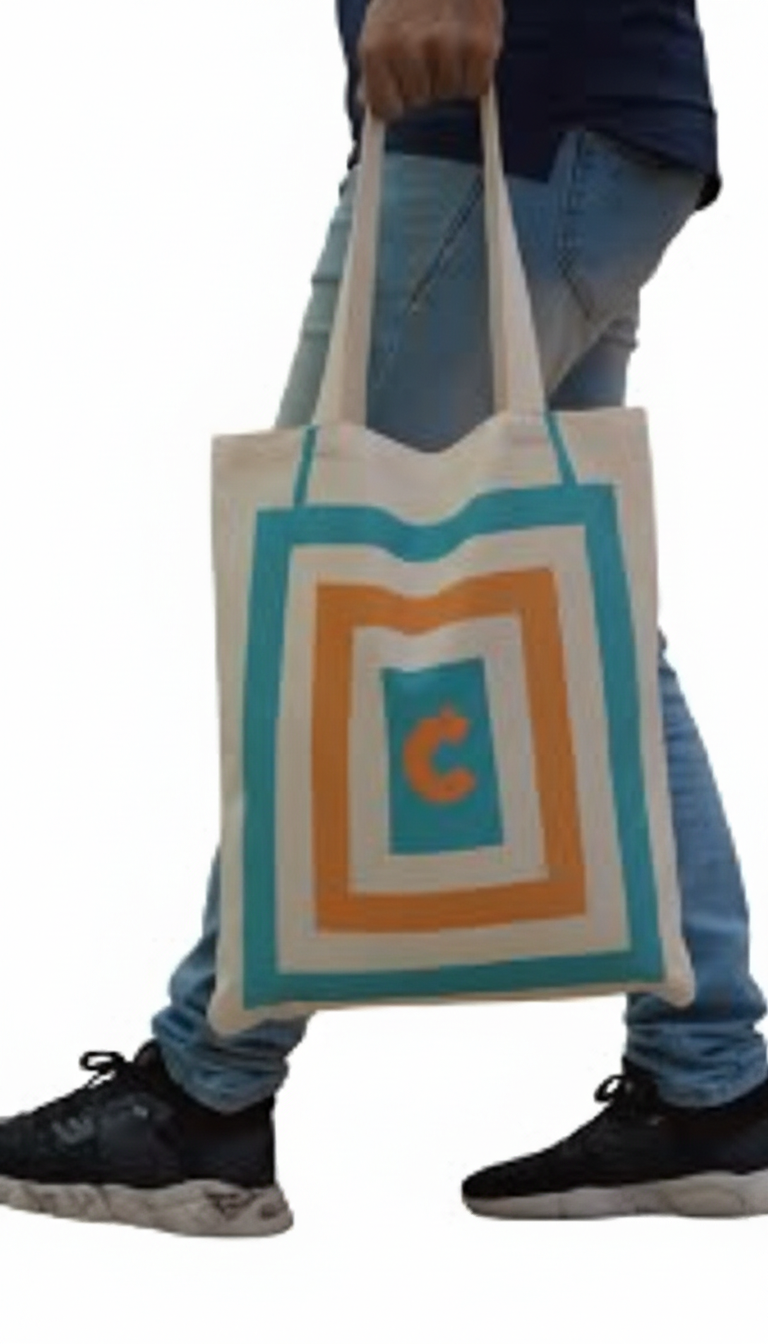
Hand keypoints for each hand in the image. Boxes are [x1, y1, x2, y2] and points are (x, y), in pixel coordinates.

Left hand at [357, 0, 503, 121]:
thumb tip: (366, 105)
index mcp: (376, 47)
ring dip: (452, 75)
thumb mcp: (380, 25)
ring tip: (450, 40)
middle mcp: (407, 48)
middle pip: (419, 101)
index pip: (384, 108)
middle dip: (426, 82)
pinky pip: (477, 86)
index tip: (402, 89)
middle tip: (430, 49)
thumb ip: (373, 68)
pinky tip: (470, 46)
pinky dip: (477, 73)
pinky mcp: (478, 44)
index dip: (396, 101)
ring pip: (449, 93)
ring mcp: (443, 46)